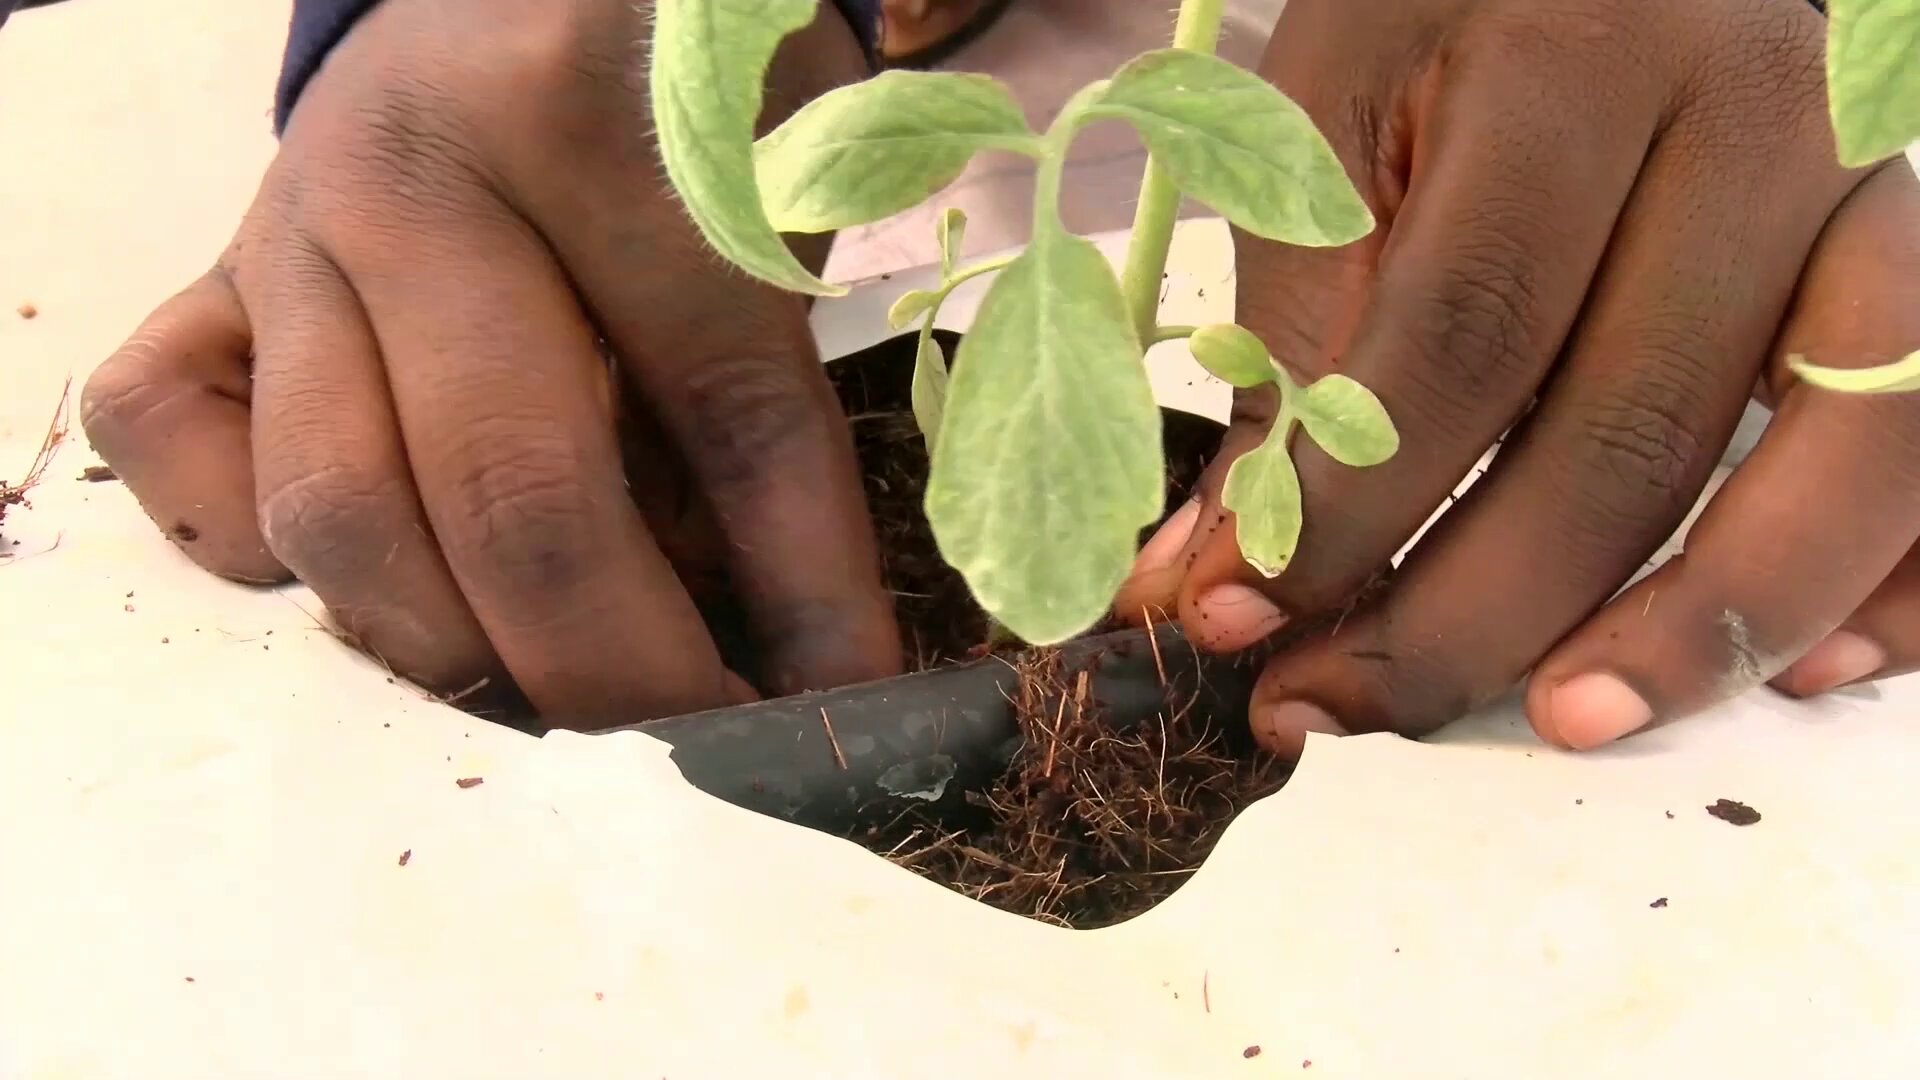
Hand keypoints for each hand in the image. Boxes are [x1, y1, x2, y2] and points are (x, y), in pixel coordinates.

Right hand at [80, 0, 901, 724]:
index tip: (846, 699)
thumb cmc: (674, 118)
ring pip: (335, 512)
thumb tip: (791, 659)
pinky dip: (253, 550)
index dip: (805, 587)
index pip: (730, 407)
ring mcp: (284, 235)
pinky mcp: (203, 286)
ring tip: (553, 691)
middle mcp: (414, 177)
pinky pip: (167, 449)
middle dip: (624, 666)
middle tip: (693, 734)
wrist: (516, 2)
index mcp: (600, 122)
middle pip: (517, 491)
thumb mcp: (770, 216)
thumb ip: (762, 413)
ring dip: (455, 651)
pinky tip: (377, 567)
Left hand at [1118, 0, 1919, 755]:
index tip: (1239, 615)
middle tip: (1342, 706)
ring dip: (1701, 625)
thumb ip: (1293, 350)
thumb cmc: (1437, 30)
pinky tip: (1798, 673)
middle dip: (1474, 608)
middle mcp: (1757, 117)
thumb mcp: (1328, 135)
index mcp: (1577, 60)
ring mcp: (1868, 189)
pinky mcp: (1916, 255)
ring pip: (1841, 447)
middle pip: (1632, 424)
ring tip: (1566, 722)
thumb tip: (1220, 576)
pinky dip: (1896, 579)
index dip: (1347, 509)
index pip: (1464, 335)